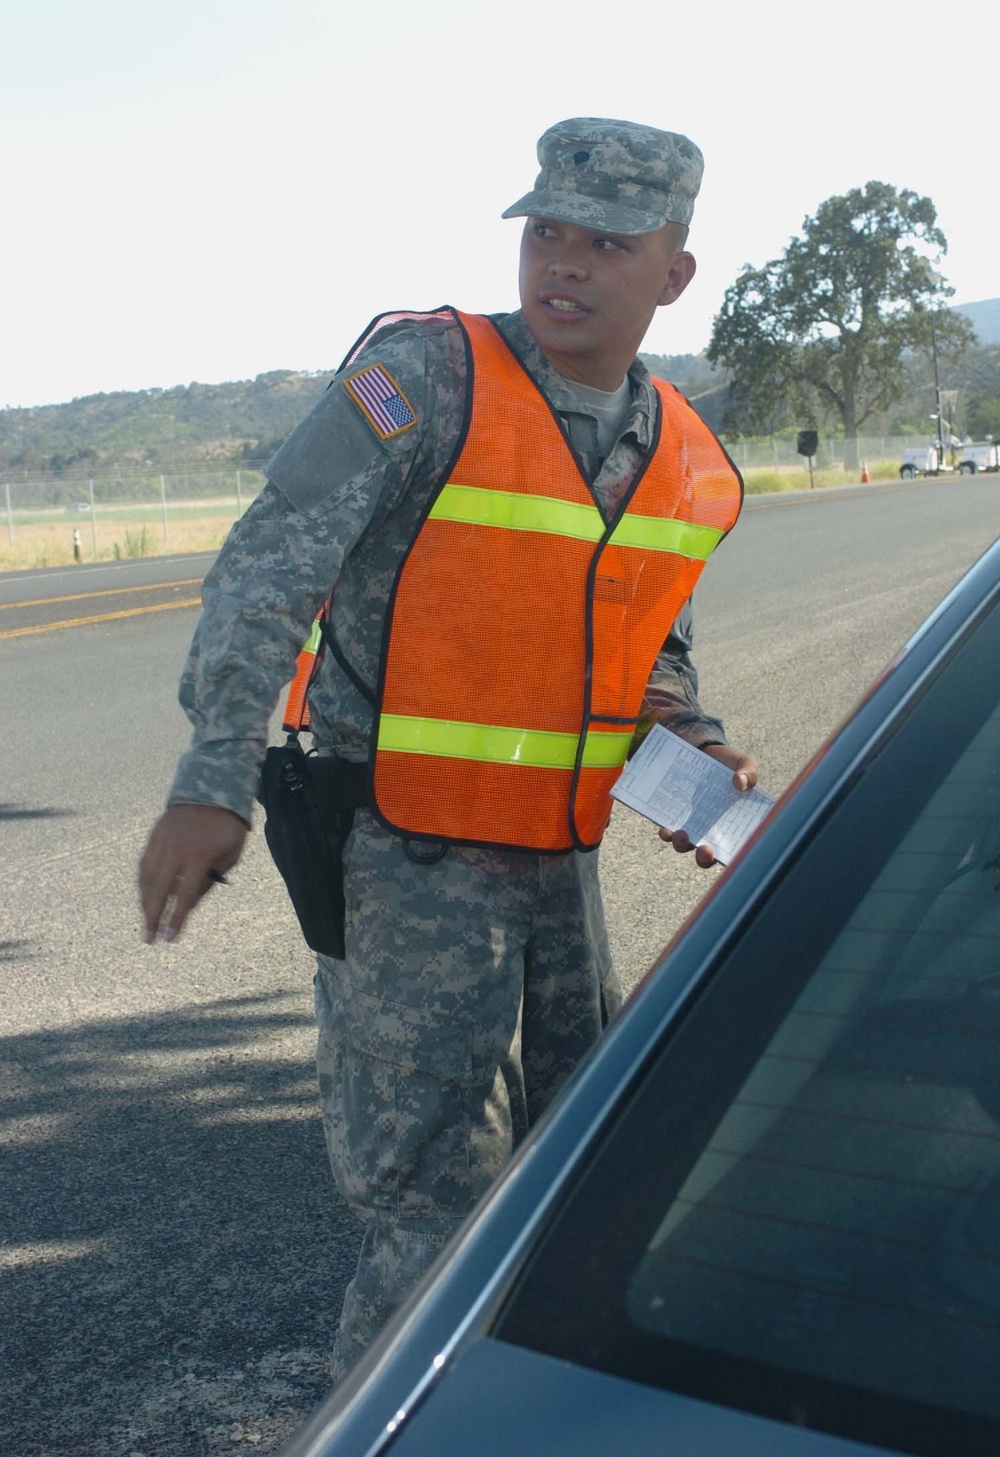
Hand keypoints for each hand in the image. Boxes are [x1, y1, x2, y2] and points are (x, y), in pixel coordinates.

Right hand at [139, 803, 247, 943]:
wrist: (211, 789)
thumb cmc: (227, 826)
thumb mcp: (231, 853)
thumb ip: (212, 879)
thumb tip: (190, 902)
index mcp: (199, 856)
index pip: (185, 895)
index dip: (176, 919)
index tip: (170, 938)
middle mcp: (176, 850)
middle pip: (159, 891)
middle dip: (152, 917)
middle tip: (149, 938)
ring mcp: (161, 842)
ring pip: (146, 878)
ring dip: (144, 903)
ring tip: (146, 921)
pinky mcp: (154, 836)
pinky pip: (144, 864)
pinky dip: (142, 883)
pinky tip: (144, 896)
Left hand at [658, 742, 758, 867]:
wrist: (703, 751)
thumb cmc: (728, 764)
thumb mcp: (744, 763)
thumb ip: (749, 773)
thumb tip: (740, 783)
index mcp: (731, 823)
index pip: (731, 848)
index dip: (729, 856)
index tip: (728, 853)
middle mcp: (709, 829)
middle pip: (706, 855)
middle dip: (704, 857)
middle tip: (705, 849)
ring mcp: (690, 824)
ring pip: (684, 845)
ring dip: (682, 844)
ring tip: (682, 834)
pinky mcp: (673, 815)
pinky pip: (668, 830)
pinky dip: (666, 833)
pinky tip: (665, 828)